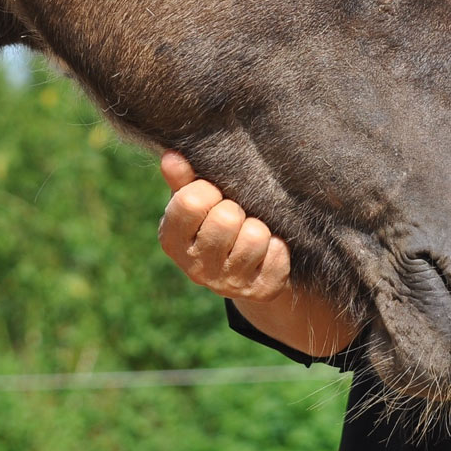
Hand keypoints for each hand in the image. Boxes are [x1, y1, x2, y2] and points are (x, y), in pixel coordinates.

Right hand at [158, 151, 291, 302]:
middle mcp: (196, 268)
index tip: (213, 195)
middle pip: (226, 218)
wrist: (243, 269)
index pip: (191, 202)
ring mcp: (228, 284)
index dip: (208, 190)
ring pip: (255, 236)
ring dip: (258, 227)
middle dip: (235, 209)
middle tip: (234, 215)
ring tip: (250, 232)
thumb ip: (183, 180)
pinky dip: (277, 246)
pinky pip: (278, 254)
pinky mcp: (260, 292)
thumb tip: (172, 157)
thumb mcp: (195, 200)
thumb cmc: (212, 221)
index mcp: (172, 241)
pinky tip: (266, 250)